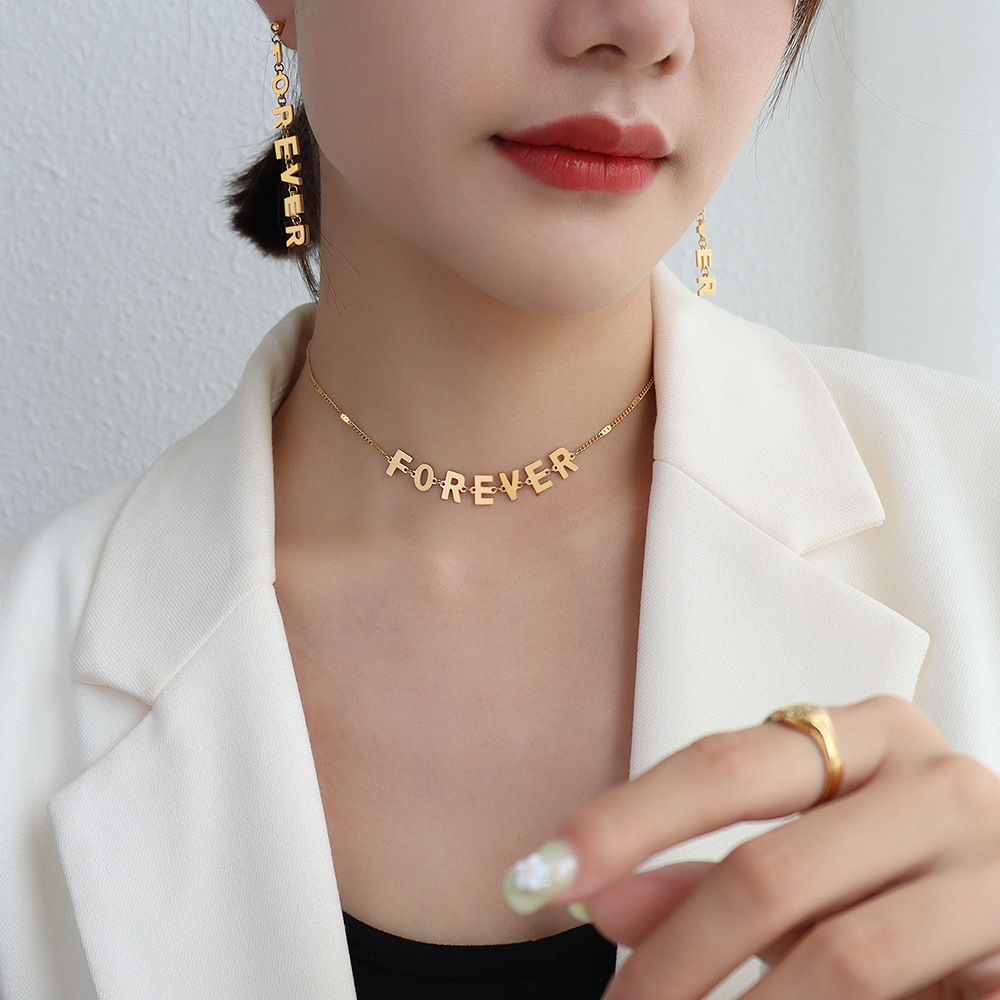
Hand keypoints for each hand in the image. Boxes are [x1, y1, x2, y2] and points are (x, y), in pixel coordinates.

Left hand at [504, 697, 999, 999]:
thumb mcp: (811, 860)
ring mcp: (996, 864)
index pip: (722, 765)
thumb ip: (709, 878)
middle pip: (768, 870)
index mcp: (872, 734)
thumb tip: (595, 900)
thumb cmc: (911, 873)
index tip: (536, 877)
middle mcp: (938, 780)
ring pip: (836, 953)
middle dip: (671, 957)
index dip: (622, 822)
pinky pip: (898, 995)